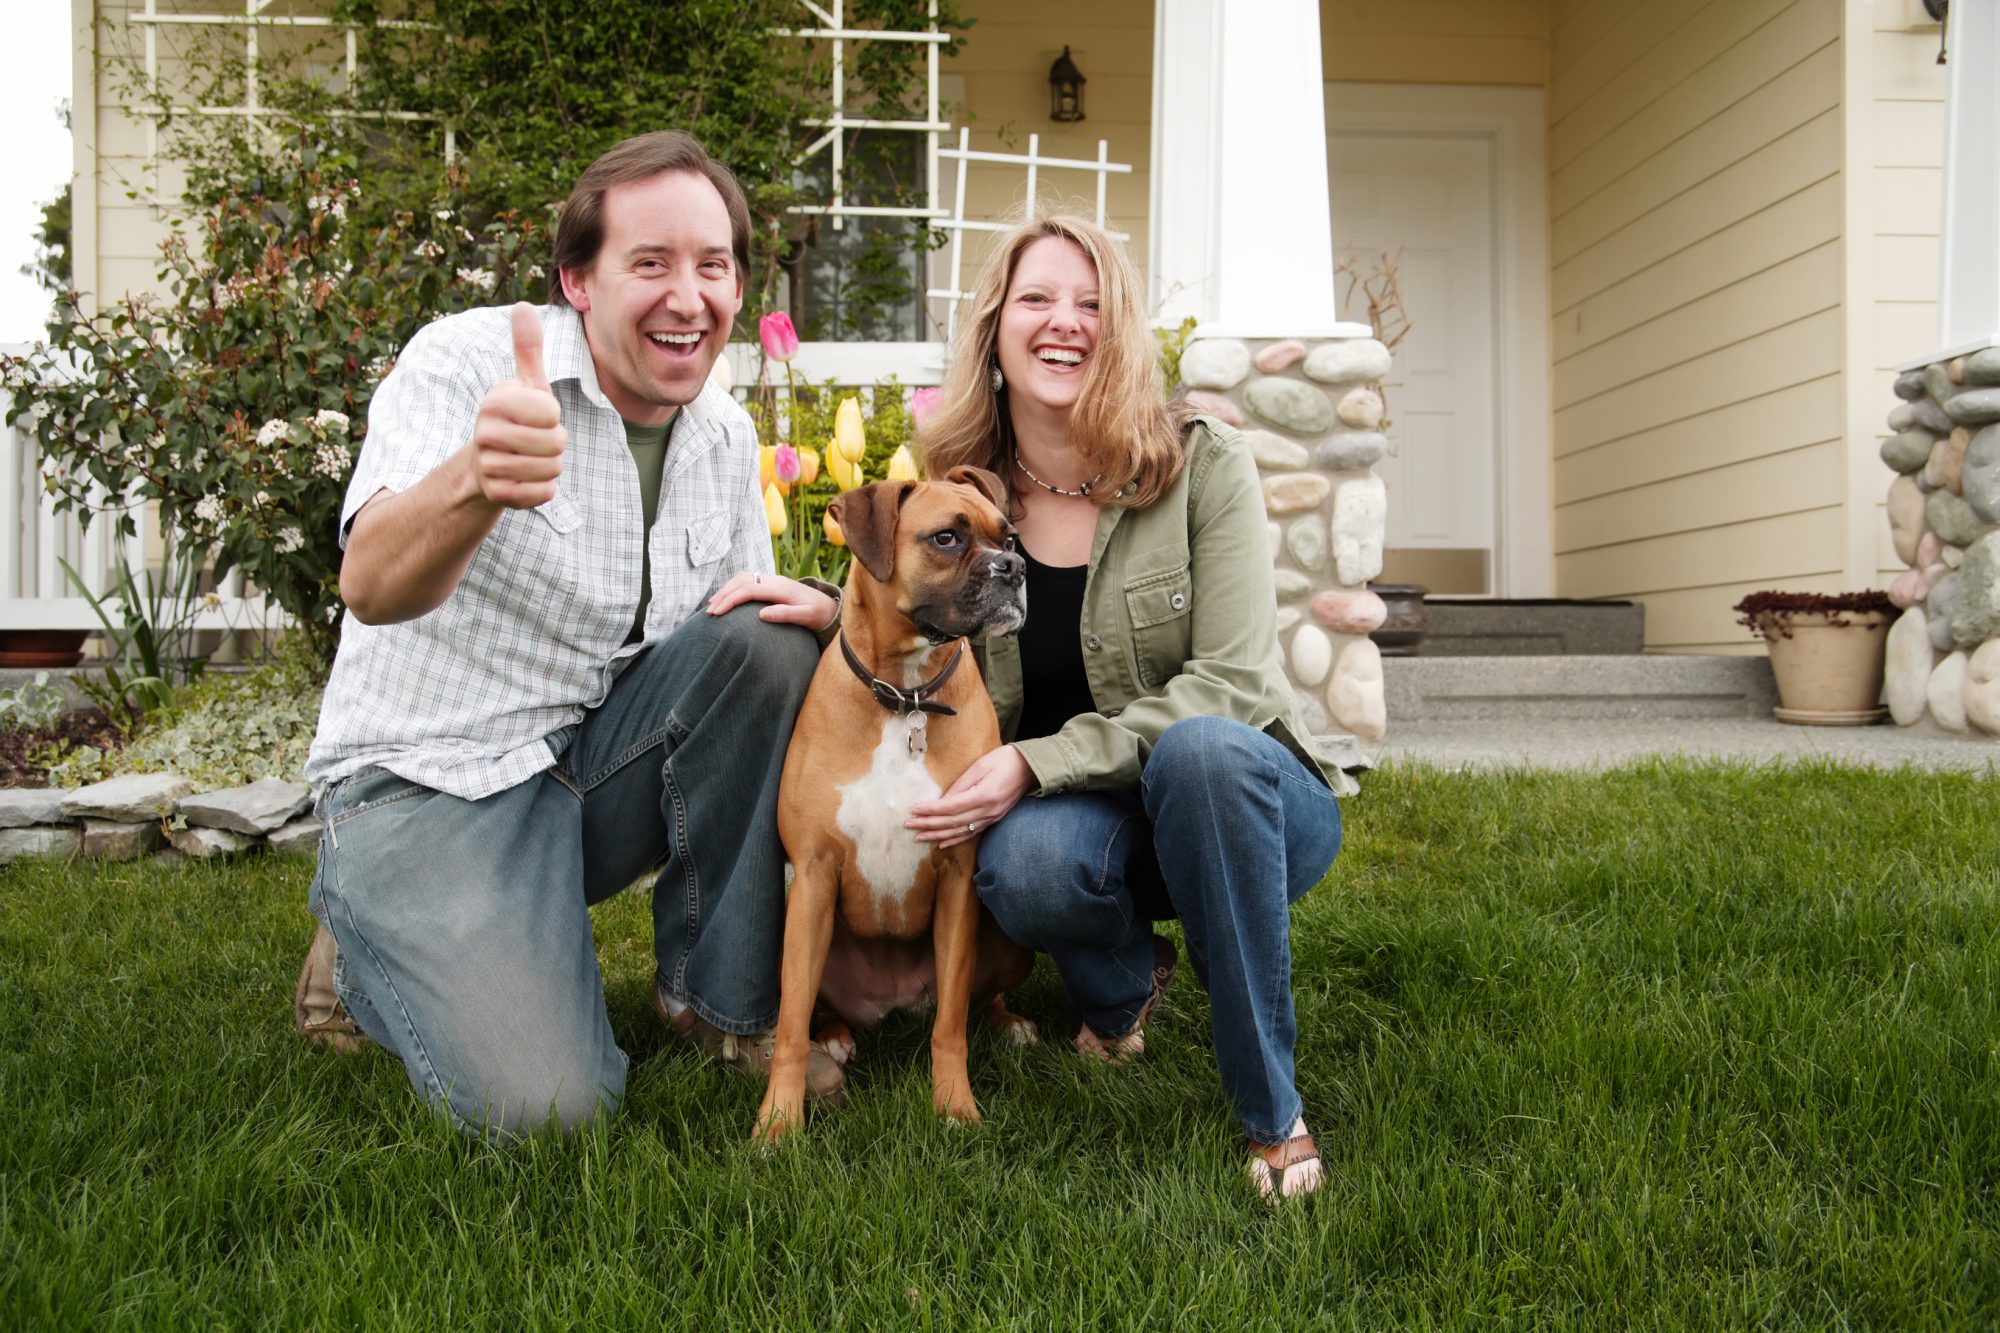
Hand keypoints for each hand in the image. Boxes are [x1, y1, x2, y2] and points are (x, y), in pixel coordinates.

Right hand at [468, 302, 564, 508]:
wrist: (484, 463)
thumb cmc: (516, 418)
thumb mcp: (524, 383)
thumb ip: (527, 348)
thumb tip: (523, 305)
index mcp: (496, 401)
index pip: (551, 413)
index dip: (553, 416)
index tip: (536, 416)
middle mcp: (486, 431)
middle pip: (556, 443)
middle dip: (555, 443)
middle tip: (536, 440)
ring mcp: (489, 464)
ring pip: (551, 469)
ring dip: (550, 466)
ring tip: (530, 457)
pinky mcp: (497, 494)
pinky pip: (543, 494)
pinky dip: (543, 489)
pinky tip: (525, 478)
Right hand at [707, 570, 838, 630]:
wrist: (830, 606)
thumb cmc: (819, 614)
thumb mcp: (807, 617)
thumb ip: (786, 615)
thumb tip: (762, 615)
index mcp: (780, 588)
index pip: (748, 589)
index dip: (730, 600)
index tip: (717, 613)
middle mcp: (774, 580)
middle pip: (741, 581)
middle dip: (722, 595)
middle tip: (710, 613)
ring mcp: (771, 580)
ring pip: (742, 578)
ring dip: (725, 590)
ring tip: (713, 606)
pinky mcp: (770, 584)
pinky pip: (747, 581)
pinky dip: (733, 588)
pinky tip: (726, 600)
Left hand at [907, 745, 1033, 847]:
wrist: (1030, 768)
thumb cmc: (1004, 760)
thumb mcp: (980, 766)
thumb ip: (960, 786)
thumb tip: (941, 802)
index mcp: (984, 795)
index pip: (950, 808)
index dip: (930, 811)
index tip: (913, 810)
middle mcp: (988, 811)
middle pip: (953, 822)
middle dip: (929, 824)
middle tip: (909, 825)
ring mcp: (992, 818)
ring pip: (960, 831)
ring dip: (938, 835)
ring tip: (919, 837)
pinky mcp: (994, 820)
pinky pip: (971, 833)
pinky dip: (955, 839)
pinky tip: (942, 843)